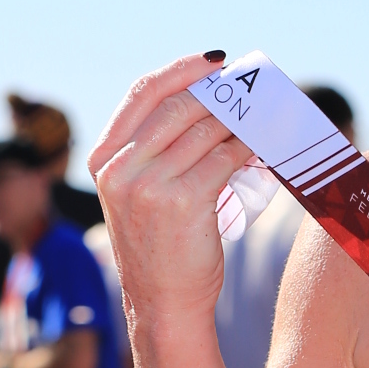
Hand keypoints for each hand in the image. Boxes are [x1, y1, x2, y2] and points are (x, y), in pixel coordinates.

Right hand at [88, 53, 253, 339]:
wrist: (163, 306)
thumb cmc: (161, 250)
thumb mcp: (142, 195)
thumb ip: (157, 152)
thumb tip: (212, 103)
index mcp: (104, 160)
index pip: (141, 94)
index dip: (180, 70)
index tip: (214, 61)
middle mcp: (120, 169)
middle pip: (177, 105)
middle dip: (219, 92)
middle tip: (250, 85)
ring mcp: (148, 185)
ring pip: (205, 129)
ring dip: (240, 118)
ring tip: (263, 114)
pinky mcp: (182, 202)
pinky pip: (225, 158)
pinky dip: (249, 147)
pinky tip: (264, 145)